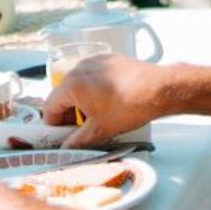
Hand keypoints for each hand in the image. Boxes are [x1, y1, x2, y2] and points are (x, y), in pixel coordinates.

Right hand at [42, 54, 166, 147]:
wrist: (160, 89)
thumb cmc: (131, 106)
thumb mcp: (100, 130)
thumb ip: (77, 141)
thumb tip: (65, 149)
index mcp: (72, 84)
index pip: (50, 107)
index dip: (53, 126)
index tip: (60, 137)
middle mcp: (79, 68)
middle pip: (63, 95)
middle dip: (68, 115)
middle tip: (79, 131)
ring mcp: (94, 62)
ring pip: (77, 86)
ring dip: (81, 104)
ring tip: (96, 118)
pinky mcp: (108, 60)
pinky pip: (92, 77)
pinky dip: (93, 91)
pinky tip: (108, 104)